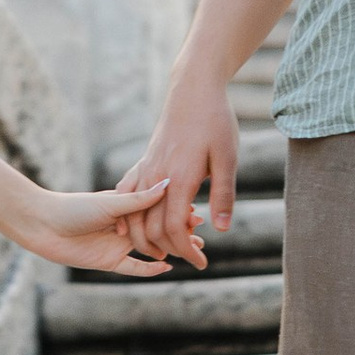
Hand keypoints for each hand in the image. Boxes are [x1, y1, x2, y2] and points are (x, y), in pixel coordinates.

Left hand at [28, 179, 202, 277]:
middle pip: (159, 230)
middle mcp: (125, 225)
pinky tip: (168, 267)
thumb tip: (169, 184)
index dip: (178, 213)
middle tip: (202, 237)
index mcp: (125, 205)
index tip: (199, 215)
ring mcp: (118, 244)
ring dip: (171, 250)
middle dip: (180, 233)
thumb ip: (140, 199)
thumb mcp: (111, 201)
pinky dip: (150, 268)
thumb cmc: (74, 207)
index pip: (158, 210)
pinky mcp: (109, 262)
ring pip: (151, 249)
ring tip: (193, 250)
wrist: (44, 225)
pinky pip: (134, 267)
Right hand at [118, 69, 237, 260]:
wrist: (193, 89)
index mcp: (179, 178)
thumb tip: (221, 230)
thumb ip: (223, 194)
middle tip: (190, 257)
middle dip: (168, 249)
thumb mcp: (227, 157)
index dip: (185, 251)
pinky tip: (137, 224)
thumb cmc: (215, 120)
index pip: (173, 228)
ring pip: (133, 213)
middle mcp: (157, 176)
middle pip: (150, 227)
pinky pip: (127, 193)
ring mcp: (146, 168)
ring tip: (167, 248)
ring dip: (146, 237)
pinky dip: (129, 214)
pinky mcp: (144, 161)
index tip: (201, 264)